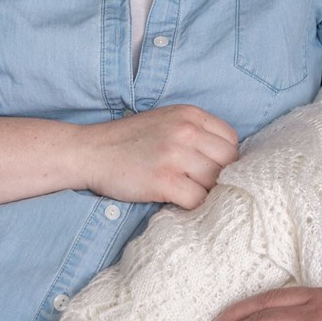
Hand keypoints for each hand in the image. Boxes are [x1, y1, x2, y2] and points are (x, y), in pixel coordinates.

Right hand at [83, 104, 238, 207]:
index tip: (212, 169)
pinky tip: (179, 202)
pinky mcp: (164, 180)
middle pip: (228, 161)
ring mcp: (175, 155)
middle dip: (220, 177)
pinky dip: (193, 206)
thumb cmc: (129, 140)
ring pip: (216, 182)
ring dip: (206, 193)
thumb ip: (195, 132)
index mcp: (190, 114)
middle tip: (204, 186)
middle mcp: (186, 131)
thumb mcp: (167, 121)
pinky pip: (198, 200)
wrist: (90, 152)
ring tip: (190, 194)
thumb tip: (227, 159)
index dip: (225, 158)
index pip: (231, 139)